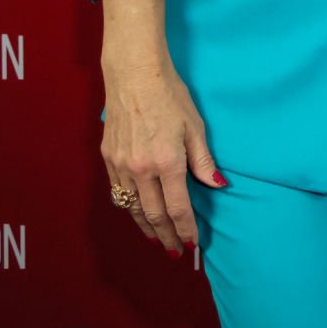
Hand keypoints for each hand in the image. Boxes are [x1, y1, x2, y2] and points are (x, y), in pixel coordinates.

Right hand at [100, 49, 224, 254]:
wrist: (133, 75)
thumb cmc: (171, 96)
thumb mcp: (196, 127)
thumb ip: (204, 161)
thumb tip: (218, 186)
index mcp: (167, 163)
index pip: (178, 208)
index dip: (186, 229)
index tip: (192, 244)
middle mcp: (140, 169)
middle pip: (153, 215)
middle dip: (166, 236)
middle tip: (176, 252)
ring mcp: (120, 165)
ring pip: (133, 207)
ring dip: (146, 228)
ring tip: (158, 241)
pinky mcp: (107, 158)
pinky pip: (118, 191)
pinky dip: (129, 208)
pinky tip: (137, 213)